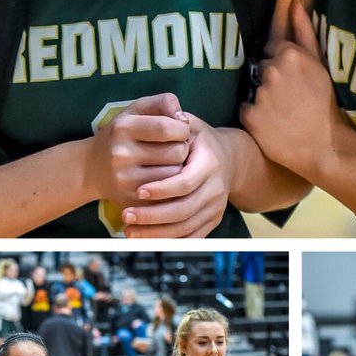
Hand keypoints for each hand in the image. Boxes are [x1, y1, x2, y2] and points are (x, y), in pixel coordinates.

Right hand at [84, 93, 189, 205]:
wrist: (90, 168)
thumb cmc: (122, 134)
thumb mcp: (137, 110)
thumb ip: (163, 102)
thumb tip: (183, 117)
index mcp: (123, 127)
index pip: (168, 128)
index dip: (182, 129)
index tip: (179, 131)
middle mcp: (121, 154)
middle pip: (177, 153)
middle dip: (182, 149)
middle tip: (173, 148)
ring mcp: (124, 179)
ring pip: (175, 175)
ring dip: (178, 168)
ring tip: (166, 162)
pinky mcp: (130, 199)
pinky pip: (166, 193)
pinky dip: (170, 185)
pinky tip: (161, 178)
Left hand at [122, 116, 231, 237]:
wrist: (228, 160)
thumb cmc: (201, 141)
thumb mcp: (192, 124)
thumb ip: (177, 118)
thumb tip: (172, 114)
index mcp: (211, 164)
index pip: (186, 182)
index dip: (162, 189)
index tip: (139, 191)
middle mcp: (217, 188)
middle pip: (184, 209)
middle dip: (153, 215)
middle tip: (126, 215)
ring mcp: (216, 207)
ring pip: (186, 227)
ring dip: (156, 232)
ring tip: (130, 230)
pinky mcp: (212, 221)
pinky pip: (190, 237)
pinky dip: (168, 241)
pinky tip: (147, 239)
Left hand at [241, 0, 340, 178]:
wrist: (324, 146)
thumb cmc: (324, 104)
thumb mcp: (320, 63)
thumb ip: (304, 29)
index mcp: (290, 54)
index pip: (273, 50)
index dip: (283, 64)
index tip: (295, 80)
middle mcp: (272, 70)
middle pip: (262, 68)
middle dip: (272, 79)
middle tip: (290, 98)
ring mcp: (260, 94)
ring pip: (254, 88)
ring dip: (264, 98)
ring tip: (283, 113)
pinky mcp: (250, 116)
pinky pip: (246, 109)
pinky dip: (256, 116)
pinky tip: (272, 124)